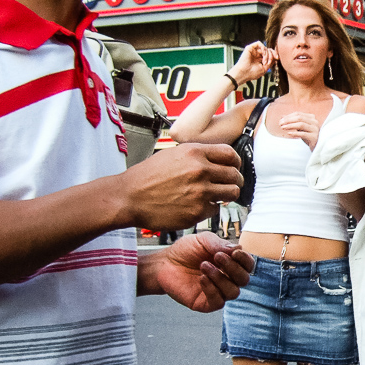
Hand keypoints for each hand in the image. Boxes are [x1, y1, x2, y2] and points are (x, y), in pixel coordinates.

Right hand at [121, 143, 241, 230]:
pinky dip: (210, 209)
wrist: (129, 197)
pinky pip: (216, 209)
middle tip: (229, 185)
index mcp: (194, 153)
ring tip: (217, 196)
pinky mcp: (197, 212)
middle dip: (234, 180)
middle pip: (235, 175)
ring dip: (227, 195)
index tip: (234, 167)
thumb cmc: (147, 177)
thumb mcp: (172, 155)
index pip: (230, 154)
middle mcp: (200, 170)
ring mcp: (200, 192)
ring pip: (232, 193)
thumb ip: (197, 156)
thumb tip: (217, 160)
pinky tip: (198, 206)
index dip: (235, 162)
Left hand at [153, 232, 254, 311]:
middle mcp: (227, 279)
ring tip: (204, 266)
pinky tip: (201, 278)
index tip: (235, 252)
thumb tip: (238, 248)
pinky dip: (212, 289)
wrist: (164, 263)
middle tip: (217, 257)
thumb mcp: (203, 241)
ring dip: (220, 278)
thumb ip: (220, 243)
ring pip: (234, 292)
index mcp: (230, 264)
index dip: (245, 260)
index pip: (248, 265)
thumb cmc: (184, 252)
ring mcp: (217, 292)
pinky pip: (219, 302)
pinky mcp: (206, 303)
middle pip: (244, 280)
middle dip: (233, 268)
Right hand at [229, 41, 275, 83]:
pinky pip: (259, 43)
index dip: (274, 55)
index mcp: (260, 59)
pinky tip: (263, 54)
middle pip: (269, 50)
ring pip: (265, 48)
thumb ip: (270, 62)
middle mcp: (257, 54)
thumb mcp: (265, 69)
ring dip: (267, 55)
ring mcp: (254, 51)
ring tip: (264, 62)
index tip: (278, 58)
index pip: (270, 54)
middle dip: (272, 54)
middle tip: (271, 60)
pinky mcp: (250, 48)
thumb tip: (276, 57)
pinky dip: (263, 48)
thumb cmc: (252, 73)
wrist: (244, 73)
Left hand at [279, 111, 319, 148]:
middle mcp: (314, 122)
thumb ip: (292, 121)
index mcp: (311, 117)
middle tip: (280, 123)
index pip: (298, 114)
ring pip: (301, 124)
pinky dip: (295, 133)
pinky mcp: (314, 137)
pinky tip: (289, 133)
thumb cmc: (308, 136)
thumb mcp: (300, 128)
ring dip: (290, 125)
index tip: (281, 120)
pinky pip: (303, 134)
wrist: (317, 146)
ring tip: (283, 128)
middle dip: (288, 120)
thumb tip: (282, 116)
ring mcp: (315, 129)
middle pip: (299, 118)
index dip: (288, 116)